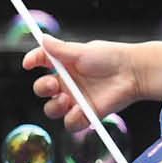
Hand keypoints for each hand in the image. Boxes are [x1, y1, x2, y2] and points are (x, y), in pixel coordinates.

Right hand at [21, 35, 142, 135]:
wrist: (133, 73)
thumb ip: (60, 49)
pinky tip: (80, 111)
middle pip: (42, 91)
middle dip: (41, 88)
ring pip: (52, 110)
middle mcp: (67, 83)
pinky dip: (72, 119)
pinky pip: (71, 123)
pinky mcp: (87, 115)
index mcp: (64, 65)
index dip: (32, 62)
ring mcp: (76, 100)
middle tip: (53, 86)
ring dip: (54, 106)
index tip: (28, 64)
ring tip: (67, 99)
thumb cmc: (110, 57)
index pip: (41, 62)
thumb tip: (42, 39)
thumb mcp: (82, 51)